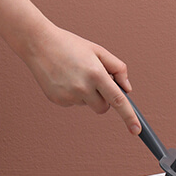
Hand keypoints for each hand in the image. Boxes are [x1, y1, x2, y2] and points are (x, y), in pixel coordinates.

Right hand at [17, 24, 140, 134]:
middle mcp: (82, 88)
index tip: (136, 131)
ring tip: (75, 74)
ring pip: (88, 105)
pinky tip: (64, 78)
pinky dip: (73, 94)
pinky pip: (74, 103)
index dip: (129, 117)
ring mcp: (68, 95)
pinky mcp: (57, 100)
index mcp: (96, 74)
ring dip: (87, 94)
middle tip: (95, 80)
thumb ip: (118, 68)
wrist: (38, 44)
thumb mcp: (99, 51)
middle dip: (104, 98)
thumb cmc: (71, 45)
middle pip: (104, 108)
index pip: (118, 101)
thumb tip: (127, 89)